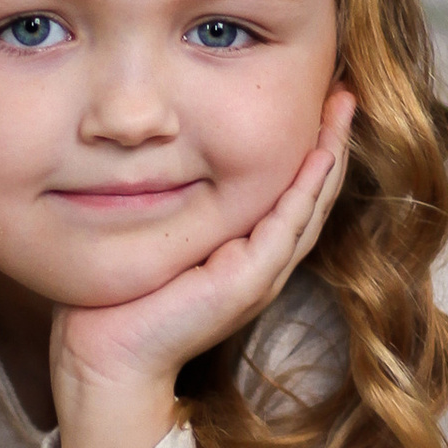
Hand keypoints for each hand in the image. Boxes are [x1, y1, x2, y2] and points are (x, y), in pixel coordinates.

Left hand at [50, 90, 354, 447]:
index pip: (288, 191)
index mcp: (243, 251)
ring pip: (309, 204)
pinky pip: (286, 226)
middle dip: (330, 140)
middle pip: (311, 192)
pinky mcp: (246, 282)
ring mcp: (258, 274)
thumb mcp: (157, 236)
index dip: (308, 146)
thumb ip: (173, 203)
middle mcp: (260, 262)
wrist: (103, 357)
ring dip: (329, 155)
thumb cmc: (117, 299)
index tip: (315, 97)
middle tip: (344, 90)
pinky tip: (318, 155)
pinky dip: (305, 189)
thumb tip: (157, 153)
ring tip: (342, 109)